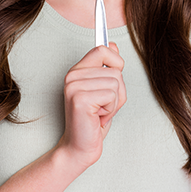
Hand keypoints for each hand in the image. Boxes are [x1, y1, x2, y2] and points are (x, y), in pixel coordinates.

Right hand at [57, 42, 126, 168]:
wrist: (80, 147)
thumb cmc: (93, 120)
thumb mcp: (104, 90)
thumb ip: (107, 68)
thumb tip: (113, 45)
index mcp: (77, 71)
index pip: (102, 49)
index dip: (116, 62)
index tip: (112, 79)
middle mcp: (72, 76)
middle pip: (115, 70)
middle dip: (118, 92)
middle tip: (103, 106)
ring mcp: (74, 86)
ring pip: (116, 82)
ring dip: (115, 102)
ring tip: (100, 112)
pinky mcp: (80, 99)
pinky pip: (112, 95)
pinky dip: (111, 110)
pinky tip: (97, 117)